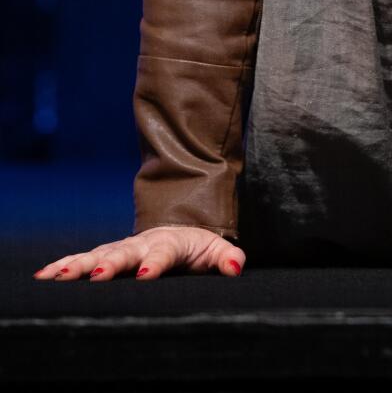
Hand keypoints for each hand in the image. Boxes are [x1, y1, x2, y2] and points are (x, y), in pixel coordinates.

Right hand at [32, 226, 245, 281]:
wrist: (180, 226)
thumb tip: (235, 268)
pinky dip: (64, 265)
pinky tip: (44, 276)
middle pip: (123, 253)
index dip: (155, 263)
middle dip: (108, 264)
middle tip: (95, 277)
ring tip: (57, 276)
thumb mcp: (217, 250)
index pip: (163, 253)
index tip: (145, 275)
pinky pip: (84, 259)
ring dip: (78, 265)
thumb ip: (227, 258)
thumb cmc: (198, 246)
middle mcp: (142, 243)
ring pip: (98, 255)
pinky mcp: (108, 255)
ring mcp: (123, 249)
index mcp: (170, 243)